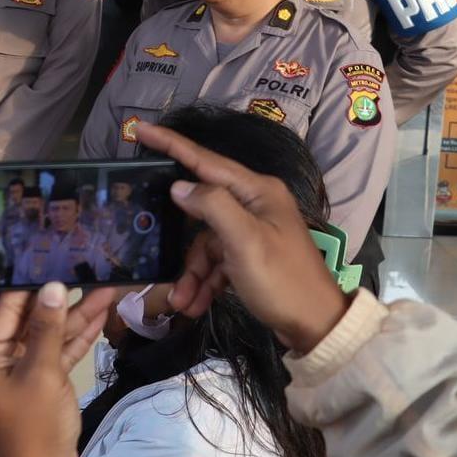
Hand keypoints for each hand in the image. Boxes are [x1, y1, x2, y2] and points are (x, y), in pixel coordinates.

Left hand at [0, 282, 115, 456]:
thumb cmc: (33, 431)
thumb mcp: (40, 374)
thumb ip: (47, 328)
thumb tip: (52, 287)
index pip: (6, 309)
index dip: (31, 285)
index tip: (50, 259)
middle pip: (28, 320)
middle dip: (59, 298)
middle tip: (82, 269)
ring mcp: (18, 371)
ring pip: (47, 335)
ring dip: (75, 315)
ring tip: (104, 285)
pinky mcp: (39, 382)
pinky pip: (56, 352)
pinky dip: (76, 337)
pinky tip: (99, 313)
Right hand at [136, 122, 350, 353]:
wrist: (316, 328)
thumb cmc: (283, 281)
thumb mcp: (245, 241)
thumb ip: (212, 206)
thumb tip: (179, 186)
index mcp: (257, 191)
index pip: (205, 160)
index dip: (171, 144)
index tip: (140, 128)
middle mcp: (254, 204)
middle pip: (200, 208)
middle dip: (178, 237)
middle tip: (150, 245)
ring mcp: (252, 231)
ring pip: (204, 242)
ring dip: (191, 272)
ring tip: (181, 301)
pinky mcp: (249, 255)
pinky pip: (215, 262)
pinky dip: (204, 282)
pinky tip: (195, 304)